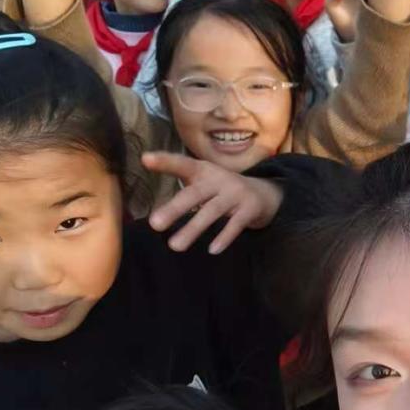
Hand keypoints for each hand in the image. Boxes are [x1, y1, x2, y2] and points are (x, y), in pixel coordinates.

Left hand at [143, 151, 283, 252]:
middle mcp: (219, 180)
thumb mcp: (201, 179)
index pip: (182, 164)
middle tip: (154, 224)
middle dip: (175, 209)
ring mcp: (236, 194)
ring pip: (212, 212)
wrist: (263, 194)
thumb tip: (148, 180)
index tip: (146, 159)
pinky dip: (224, 237)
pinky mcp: (250, 209)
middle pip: (194, 194)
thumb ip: (177, 178)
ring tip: (175, 246)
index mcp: (203, 170)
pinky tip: (212, 250)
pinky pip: (236, 224)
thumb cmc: (220, 189)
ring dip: (193, 229)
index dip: (166, 162)